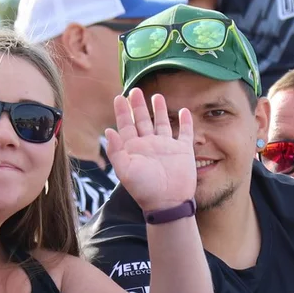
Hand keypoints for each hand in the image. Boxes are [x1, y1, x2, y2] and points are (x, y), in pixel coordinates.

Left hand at [106, 88, 195, 212]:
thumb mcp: (125, 170)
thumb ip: (116, 151)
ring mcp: (166, 147)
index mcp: (134, 148)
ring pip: (162, 123)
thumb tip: (108, 131)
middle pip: (142, 120)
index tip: (119, 97)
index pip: (126, 125)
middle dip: (138, 106)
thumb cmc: (144, 189)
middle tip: (135, 90)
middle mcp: (149, 145)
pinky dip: (185, 122)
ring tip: (157, 96)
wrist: (168, 202)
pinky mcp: (183, 151)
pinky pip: (184, 133)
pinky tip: (183, 111)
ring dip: (159, 110)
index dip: (122, 112)